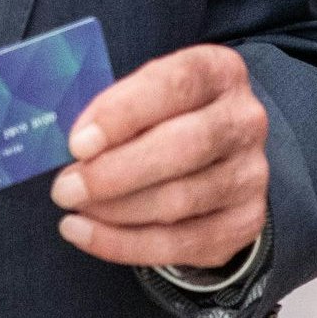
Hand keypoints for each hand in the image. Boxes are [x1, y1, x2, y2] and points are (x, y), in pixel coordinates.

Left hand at [50, 45, 271, 271]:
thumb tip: (70, 144)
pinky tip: (85, 233)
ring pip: (180, 200)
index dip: (123, 113)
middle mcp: (244, 120)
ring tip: (73, 207)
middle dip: (114, 172)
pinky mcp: (244, 221)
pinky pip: (181, 243)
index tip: (78, 143)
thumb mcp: (141, 96)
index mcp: (219, 72)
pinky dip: (124, 244)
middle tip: (66, 187)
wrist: (210, 159)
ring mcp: (250, 174)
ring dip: (115, 210)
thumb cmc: (160, 120)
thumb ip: (111, 110)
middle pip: (184, 146)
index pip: (176, 84)